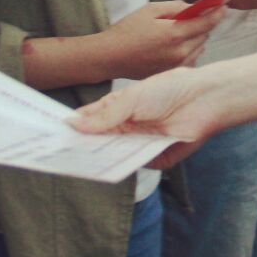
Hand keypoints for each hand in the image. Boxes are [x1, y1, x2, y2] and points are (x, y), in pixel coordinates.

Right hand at [71, 49, 256, 167]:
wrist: (204, 99)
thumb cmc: (171, 89)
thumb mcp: (133, 98)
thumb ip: (106, 114)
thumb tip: (75, 124)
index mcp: (119, 110)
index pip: (90, 122)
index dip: (74, 128)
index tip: (52, 137)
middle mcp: (127, 128)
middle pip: (99, 143)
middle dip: (83, 148)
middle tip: (60, 155)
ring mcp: (140, 144)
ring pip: (114, 156)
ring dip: (100, 159)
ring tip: (78, 163)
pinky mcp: (155, 159)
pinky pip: (134, 165)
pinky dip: (123, 166)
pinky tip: (108, 168)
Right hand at [97, 1, 224, 77]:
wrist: (110, 57)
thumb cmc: (127, 30)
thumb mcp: (150, 10)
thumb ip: (176, 7)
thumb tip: (195, 8)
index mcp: (174, 34)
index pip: (206, 23)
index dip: (217, 13)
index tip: (223, 5)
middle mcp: (179, 53)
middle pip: (205, 35)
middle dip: (202, 24)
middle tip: (190, 17)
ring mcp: (177, 66)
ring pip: (200, 48)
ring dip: (195, 38)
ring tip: (176, 33)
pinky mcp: (173, 73)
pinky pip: (191, 59)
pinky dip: (188, 50)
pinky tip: (173, 46)